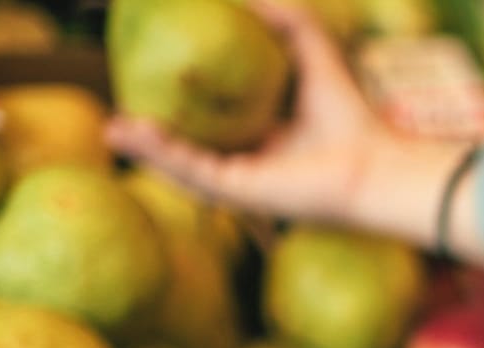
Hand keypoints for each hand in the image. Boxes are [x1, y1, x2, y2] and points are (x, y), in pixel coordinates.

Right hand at [106, 1, 478, 249]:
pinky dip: (160, 155)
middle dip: (148, 132)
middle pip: (185, 145)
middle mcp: (246, 159)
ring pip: (179, 163)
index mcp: (260, 133)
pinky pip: (189, 172)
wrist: (372, 164)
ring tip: (111, 126)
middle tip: (114, 108)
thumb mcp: (311, 49)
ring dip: (144, 146)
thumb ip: (283, 18)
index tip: (141, 75)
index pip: (208, 119)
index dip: (175, 101)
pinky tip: (132, 134)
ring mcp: (238, 180)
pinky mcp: (238, 193)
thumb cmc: (349, 113)